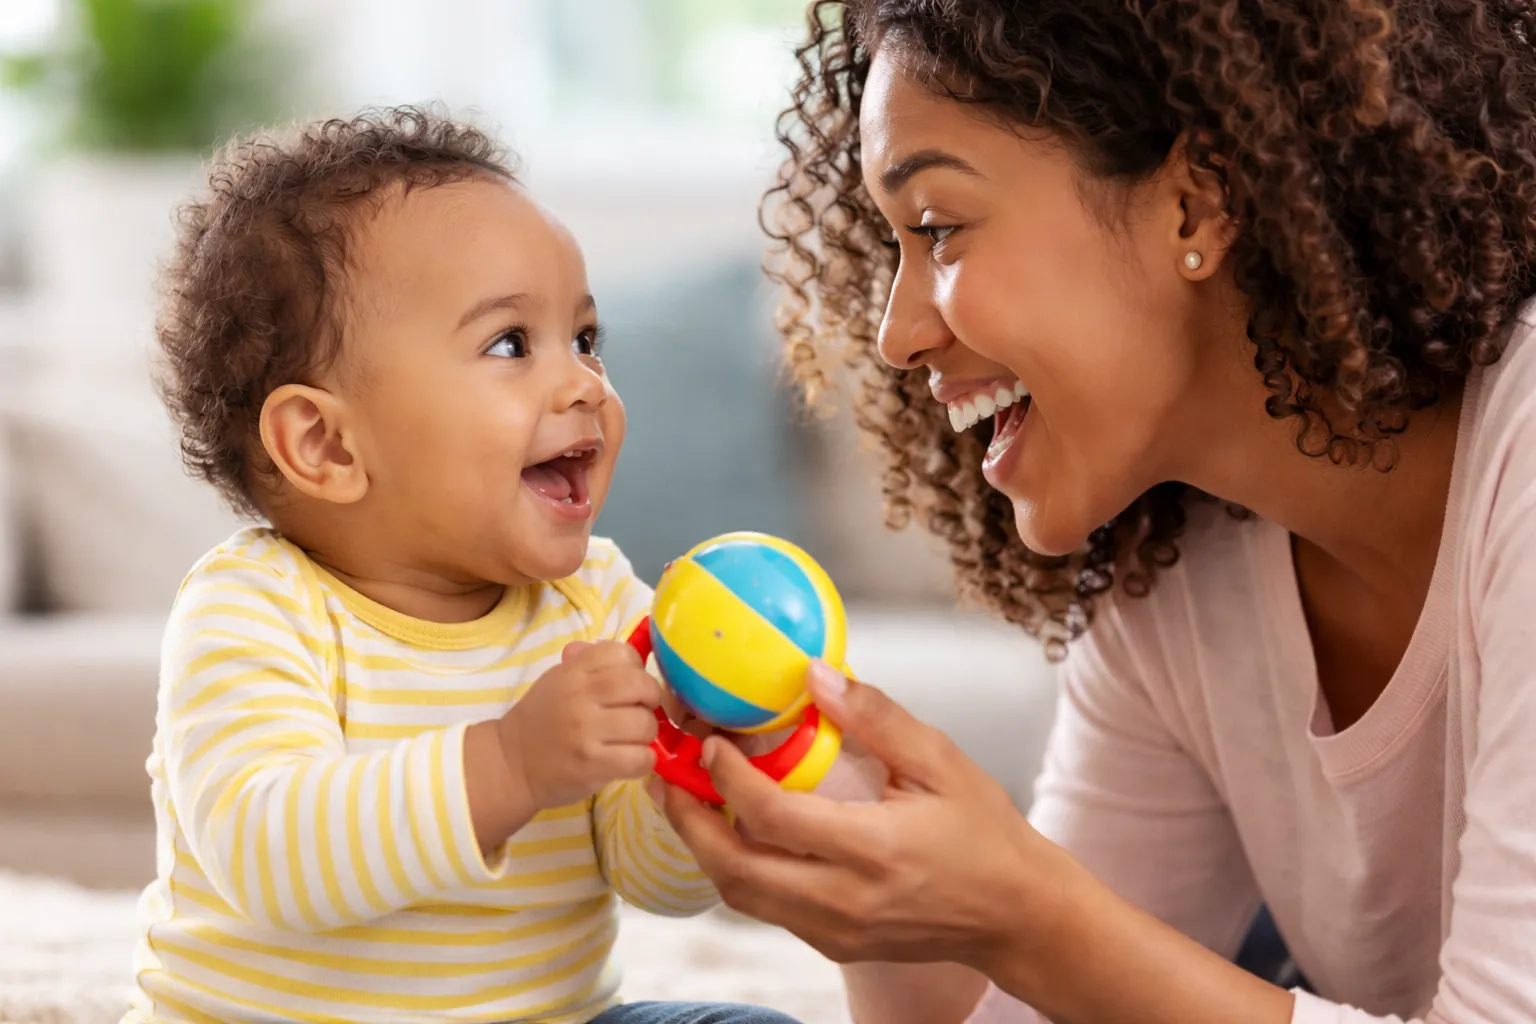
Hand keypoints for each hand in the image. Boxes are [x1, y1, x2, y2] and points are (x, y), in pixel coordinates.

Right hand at [498, 640, 661, 809]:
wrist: (510, 764)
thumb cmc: (540, 721)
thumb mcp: (557, 680)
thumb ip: (588, 664)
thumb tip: (622, 649)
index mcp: (573, 671)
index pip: (622, 653)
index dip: (636, 668)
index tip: (630, 685)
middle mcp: (580, 696)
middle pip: (641, 685)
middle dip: (651, 699)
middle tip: (641, 711)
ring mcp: (586, 731)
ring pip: (645, 724)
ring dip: (647, 734)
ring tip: (632, 740)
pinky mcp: (592, 764)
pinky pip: (640, 758)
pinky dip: (643, 761)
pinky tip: (630, 760)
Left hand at [662, 661, 1074, 970]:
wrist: (1016, 914)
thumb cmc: (984, 833)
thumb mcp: (939, 761)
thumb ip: (874, 717)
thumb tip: (815, 674)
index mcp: (872, 850)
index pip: (772, 818)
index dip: (728, 778)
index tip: (710, 742)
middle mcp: (845, 900)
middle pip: (735, 870)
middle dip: (688, 821)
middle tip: (665, 775)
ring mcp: (836, 930)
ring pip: (741, 896)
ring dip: (703, 848)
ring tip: (684, 801)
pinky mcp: (834, 944)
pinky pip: (767, 909)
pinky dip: (738, 870)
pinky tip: (733, 831)